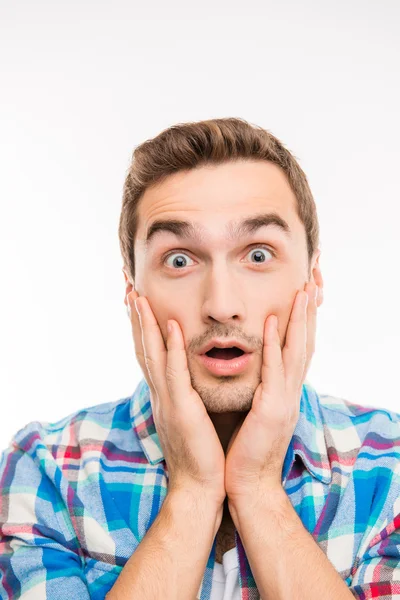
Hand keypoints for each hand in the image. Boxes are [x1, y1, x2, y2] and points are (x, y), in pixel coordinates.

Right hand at [127, 290, 225, 507]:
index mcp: (164, 394)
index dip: (142, 326)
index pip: (150, 353)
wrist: (200, 488)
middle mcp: (160, 393)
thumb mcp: (191, 417)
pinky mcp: (181, 410)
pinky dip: (172, 348)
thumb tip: (190, 378)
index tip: (137, 300)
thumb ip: (187, 395)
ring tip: (138, 296)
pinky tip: (171, 326)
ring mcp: (167, 401)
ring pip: (152, 355)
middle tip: (128, 287)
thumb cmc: (202, 453)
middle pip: (142, 348)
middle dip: (135, 317)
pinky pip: (175, 374)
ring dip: (145, 324)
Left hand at [224, 281, 318, 506]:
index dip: (303, 320)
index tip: (304, 293)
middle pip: (305, 343)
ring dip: (300, 319)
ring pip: (296, 351)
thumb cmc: (245, 447)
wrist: (246, 484)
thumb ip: (260, 387)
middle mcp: (290, 391)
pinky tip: (274, 321)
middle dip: (309, 311)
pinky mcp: (271, 411)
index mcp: (284, 391)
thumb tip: (257, 369)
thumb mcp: (256, 411)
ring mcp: (284, 400)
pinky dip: (275, 345)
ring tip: (303, 289)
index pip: (297, 348)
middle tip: (313, 280)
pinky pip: (274, 371)